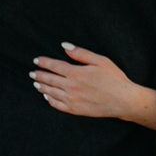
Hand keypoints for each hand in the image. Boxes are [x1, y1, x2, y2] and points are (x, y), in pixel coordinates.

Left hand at [31, 44, 155, 130]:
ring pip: (51, 92)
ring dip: (42, 87)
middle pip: (49, 79)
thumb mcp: (101, 61)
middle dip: (39, 75)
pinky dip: (50, 100)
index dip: (43, 62)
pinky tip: (47, 97)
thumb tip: (64, 46)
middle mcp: (70, 86)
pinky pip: (57, 105)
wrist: (123, 100)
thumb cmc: (115, 78)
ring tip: (36, 84)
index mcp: (76, 73)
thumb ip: (81, 53)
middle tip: (32, 73)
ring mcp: (71, 99)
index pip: (54, 66)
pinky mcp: (75, 109)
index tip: (36, 60)